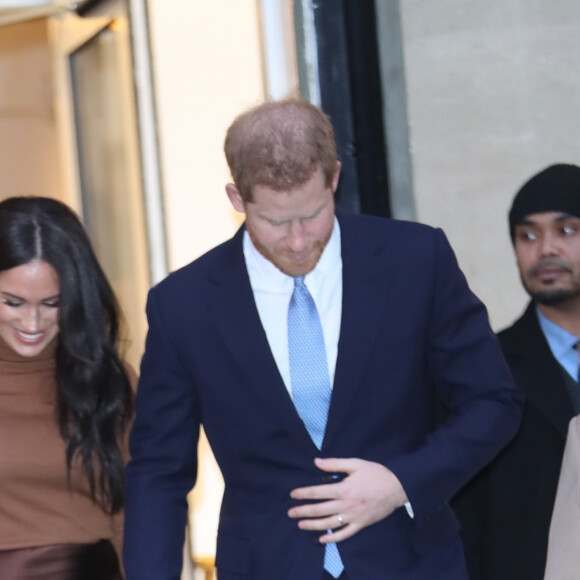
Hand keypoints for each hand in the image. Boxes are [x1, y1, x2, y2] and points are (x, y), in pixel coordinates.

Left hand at [288, 457, 407, 542]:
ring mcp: (353, 517)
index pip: (318, 492)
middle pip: (320, 510)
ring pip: (329, 524)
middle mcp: (346, 505)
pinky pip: (345, 534)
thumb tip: (316, 462)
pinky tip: (322, 539)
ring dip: (313, 525)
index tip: (293, 494)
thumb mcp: (355, 463)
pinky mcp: (361, 524)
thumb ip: (334, 463)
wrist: (397, 487)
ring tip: (300, 525)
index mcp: (344, 489)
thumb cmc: (376, 473)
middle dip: (303, 511)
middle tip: (290, 512)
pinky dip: (333, 538)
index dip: (304, 493)